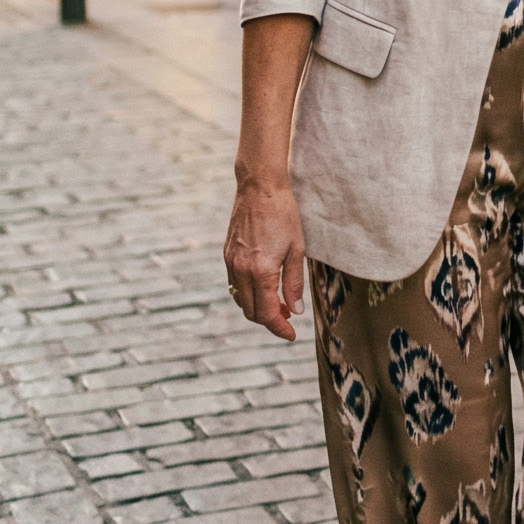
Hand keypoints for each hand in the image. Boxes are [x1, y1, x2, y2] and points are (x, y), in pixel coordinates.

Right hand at [224, 176, 307, 341]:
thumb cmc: (284, 216)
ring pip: (240, 300)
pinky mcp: (227, 255)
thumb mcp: (297, 249)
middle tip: (289, 317)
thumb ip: (294, 283)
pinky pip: (234, 284)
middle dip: (270, 320)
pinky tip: (264, 287)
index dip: (279, 328)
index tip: (291, 335)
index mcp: (261, 271)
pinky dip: (248, 293)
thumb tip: (295, 310)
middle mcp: (241, 270)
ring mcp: (231, 263)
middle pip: (251, 311)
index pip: (267, 313)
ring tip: (279, 304)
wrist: (259, 188)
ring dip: (258, 308)